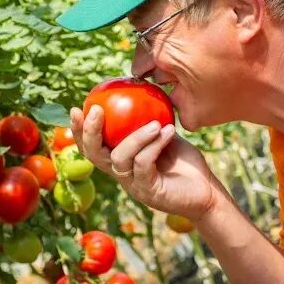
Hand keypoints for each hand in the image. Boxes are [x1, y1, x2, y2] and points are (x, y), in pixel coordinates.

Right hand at [70, 105, 223, 221]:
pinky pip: (143, 164)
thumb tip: (141, 91)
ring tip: (156, 123)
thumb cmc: (185, 164)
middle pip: (94, 154)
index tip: (77, 108)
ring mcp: (133, 184)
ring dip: (136, 137)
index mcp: (120, 160)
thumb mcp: (164, 135)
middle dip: (89, 131)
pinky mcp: (148, 191)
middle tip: (96, 110)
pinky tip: (168, 132)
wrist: (207, 191)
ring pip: (120, 158)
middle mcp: (122, 173)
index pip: (92, 146)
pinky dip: (154, 145)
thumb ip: (149, 120)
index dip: (79, 130)